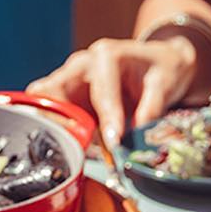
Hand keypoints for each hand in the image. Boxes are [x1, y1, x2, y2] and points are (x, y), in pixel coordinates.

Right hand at [27, 36, 197, 147]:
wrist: (160, 63)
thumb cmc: (162, 68)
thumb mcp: (165, 83)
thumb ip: (151, 107)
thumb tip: (136, 134)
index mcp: (106, 56)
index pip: (100, 90)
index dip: (106, 117)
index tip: (114, 141)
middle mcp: (81, 66)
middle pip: (51, 91)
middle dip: (58, 120)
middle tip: (73, 149)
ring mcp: (71, 83)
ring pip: (44, 105)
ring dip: (55, 130)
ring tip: (70, 155)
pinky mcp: (69, 100)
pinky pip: (53, 118)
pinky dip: (60, 135)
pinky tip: (72, 152)